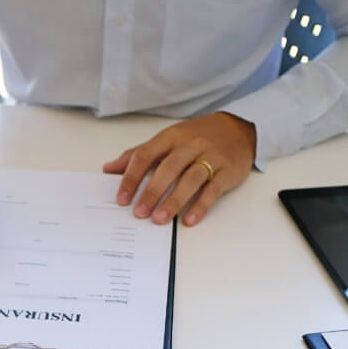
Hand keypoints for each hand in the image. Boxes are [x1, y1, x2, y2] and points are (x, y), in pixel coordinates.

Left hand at [103, 112, 256, 226]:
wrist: (238, 129)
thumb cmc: (197, 137)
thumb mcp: (166, 140)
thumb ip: (138, 155)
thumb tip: (108, 169)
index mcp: (171, 137)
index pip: (146, 155)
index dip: (132, 177)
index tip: (121, 199)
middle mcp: (190, 145)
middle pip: (169, 168)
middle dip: (152, 191)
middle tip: (139, 213)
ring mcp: (211, 157)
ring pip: (191, 178)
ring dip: (174, 200)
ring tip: (160, 219)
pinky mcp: (229, 170)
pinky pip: (214, 189)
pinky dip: (201, 205)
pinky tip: (189, 219)